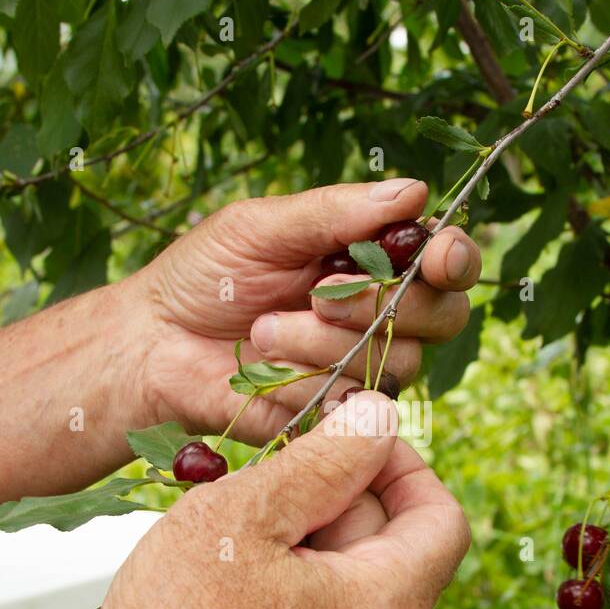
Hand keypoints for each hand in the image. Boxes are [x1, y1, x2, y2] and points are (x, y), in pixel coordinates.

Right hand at [76, 391, 470, 608]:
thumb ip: (327, 458)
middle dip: (343, 493)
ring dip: (310, 530)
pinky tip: (232, 566)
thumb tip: (380, 416)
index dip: (401, 463)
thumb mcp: (248, 513)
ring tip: (240, 524)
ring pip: (356, 572)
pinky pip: (326, 607)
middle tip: (269, 475)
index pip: (442, 517)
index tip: (343, 436)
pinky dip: (293, 570)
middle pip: (397, 541)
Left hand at [122, 179, 481, 442]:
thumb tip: (414, 190)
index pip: (448, 263)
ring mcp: (365, 370)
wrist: (155, 345)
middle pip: (442, 317)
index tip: (436, 257)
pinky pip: (354, 404)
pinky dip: (304, 383)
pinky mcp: (339, 418)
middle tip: (318, 294)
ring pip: (395, 362)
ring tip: (262, 331)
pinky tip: (263, 371)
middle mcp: (385, 316)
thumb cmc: (207, 276)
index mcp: (374, 261)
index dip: (454, 259)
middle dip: (383, 303)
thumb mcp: (263, 227)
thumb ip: (336, 211)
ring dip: (323, 344)